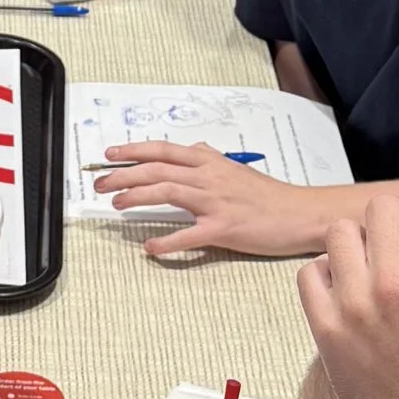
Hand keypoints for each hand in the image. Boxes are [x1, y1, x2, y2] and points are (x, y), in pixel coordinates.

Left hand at [93, 141, 318, 260]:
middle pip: (157, 168)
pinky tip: (150, 247)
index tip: (108, 155)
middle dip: (123, 174)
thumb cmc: (267, 195)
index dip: (132, 151)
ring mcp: (216, 202)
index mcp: (210, 162)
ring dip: (136, 197)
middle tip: (99, 183)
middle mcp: (209, 177)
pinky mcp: (224, 229)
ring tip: (116, 204)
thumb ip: (210, 159)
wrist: (299, 214)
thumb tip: (192, 150)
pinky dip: (166, 242)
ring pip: (167, 192)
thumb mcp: (235, 168)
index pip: (163, 150)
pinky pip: (188, 235)